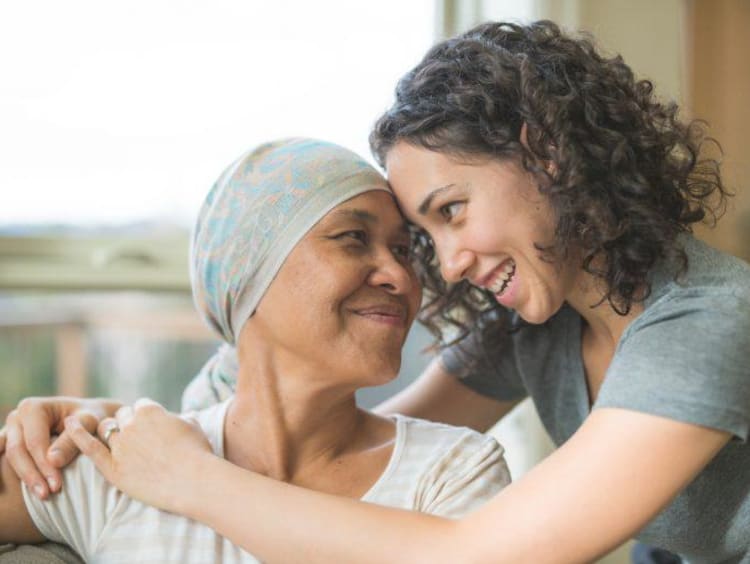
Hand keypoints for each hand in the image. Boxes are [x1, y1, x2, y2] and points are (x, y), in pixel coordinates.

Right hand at [1, 396, 119, 498]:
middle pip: (17, 451)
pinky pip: (5, 461)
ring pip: (9, 458)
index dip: (43, 466)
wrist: (88, 418)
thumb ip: (71, 441)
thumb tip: (52, 460)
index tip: (56, 486)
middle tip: (46, 495)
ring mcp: (10, 430)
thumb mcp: (89, 424)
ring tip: (41, 495)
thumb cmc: (90, 419)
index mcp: (32, 408)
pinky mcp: (10, 443)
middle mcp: (17, 417)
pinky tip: (20, 490)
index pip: (34, 442)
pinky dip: (9, 475)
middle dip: (32, 475)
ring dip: (23, 478)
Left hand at [66, 398, 212, 513]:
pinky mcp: (112, 468)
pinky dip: (77, 435)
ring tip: (120, 444)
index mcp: (151, 411)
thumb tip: (181, 418)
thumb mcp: (194, 426)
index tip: (151, 428)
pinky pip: (90, 447)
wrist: (195, 481)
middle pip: (121, 417)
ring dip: (110, 434)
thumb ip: (181, 418)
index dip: (145, 417)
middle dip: (127, 425)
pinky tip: (68, 425)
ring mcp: (120, 446)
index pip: (140, 406)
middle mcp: (132, 424)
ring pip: (106, 431)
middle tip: (138, 440)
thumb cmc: (199, 454)